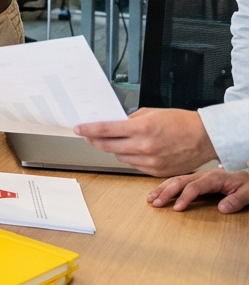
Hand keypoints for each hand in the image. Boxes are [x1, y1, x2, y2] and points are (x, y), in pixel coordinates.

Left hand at [74, 108, 217, 176]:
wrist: (205, 138)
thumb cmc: (181, 122)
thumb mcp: (152, 113)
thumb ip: (129, 119)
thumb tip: (111, 123)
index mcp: (142, 128)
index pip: (105, 130)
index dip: (88, 130)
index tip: (78, 128)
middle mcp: (144, 147)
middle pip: (107, 146)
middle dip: (95, 140)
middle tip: (89, 135)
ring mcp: (150, 161)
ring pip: (119, 157)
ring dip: (114, 149)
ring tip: (119, 140)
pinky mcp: (156, 171)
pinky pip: (133, 165)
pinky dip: (129, 157)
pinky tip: (135, 150)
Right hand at [148, 169, 248, 212]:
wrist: (246, 175)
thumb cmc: (246, 184)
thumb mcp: (248, 192)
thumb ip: (236, 200)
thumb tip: (222, 209)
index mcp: (214, 178)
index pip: (194, 187)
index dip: (184, 197)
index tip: (176, 208)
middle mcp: (202, 175)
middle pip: (180, 182)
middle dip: (166, 192)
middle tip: (155, 203)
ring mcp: (198, 176)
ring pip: (175, 180)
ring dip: (162, 189)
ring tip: (150, 198)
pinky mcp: (196, 179)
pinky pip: (178, 180)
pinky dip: (165, 186)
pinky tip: (158, 192)